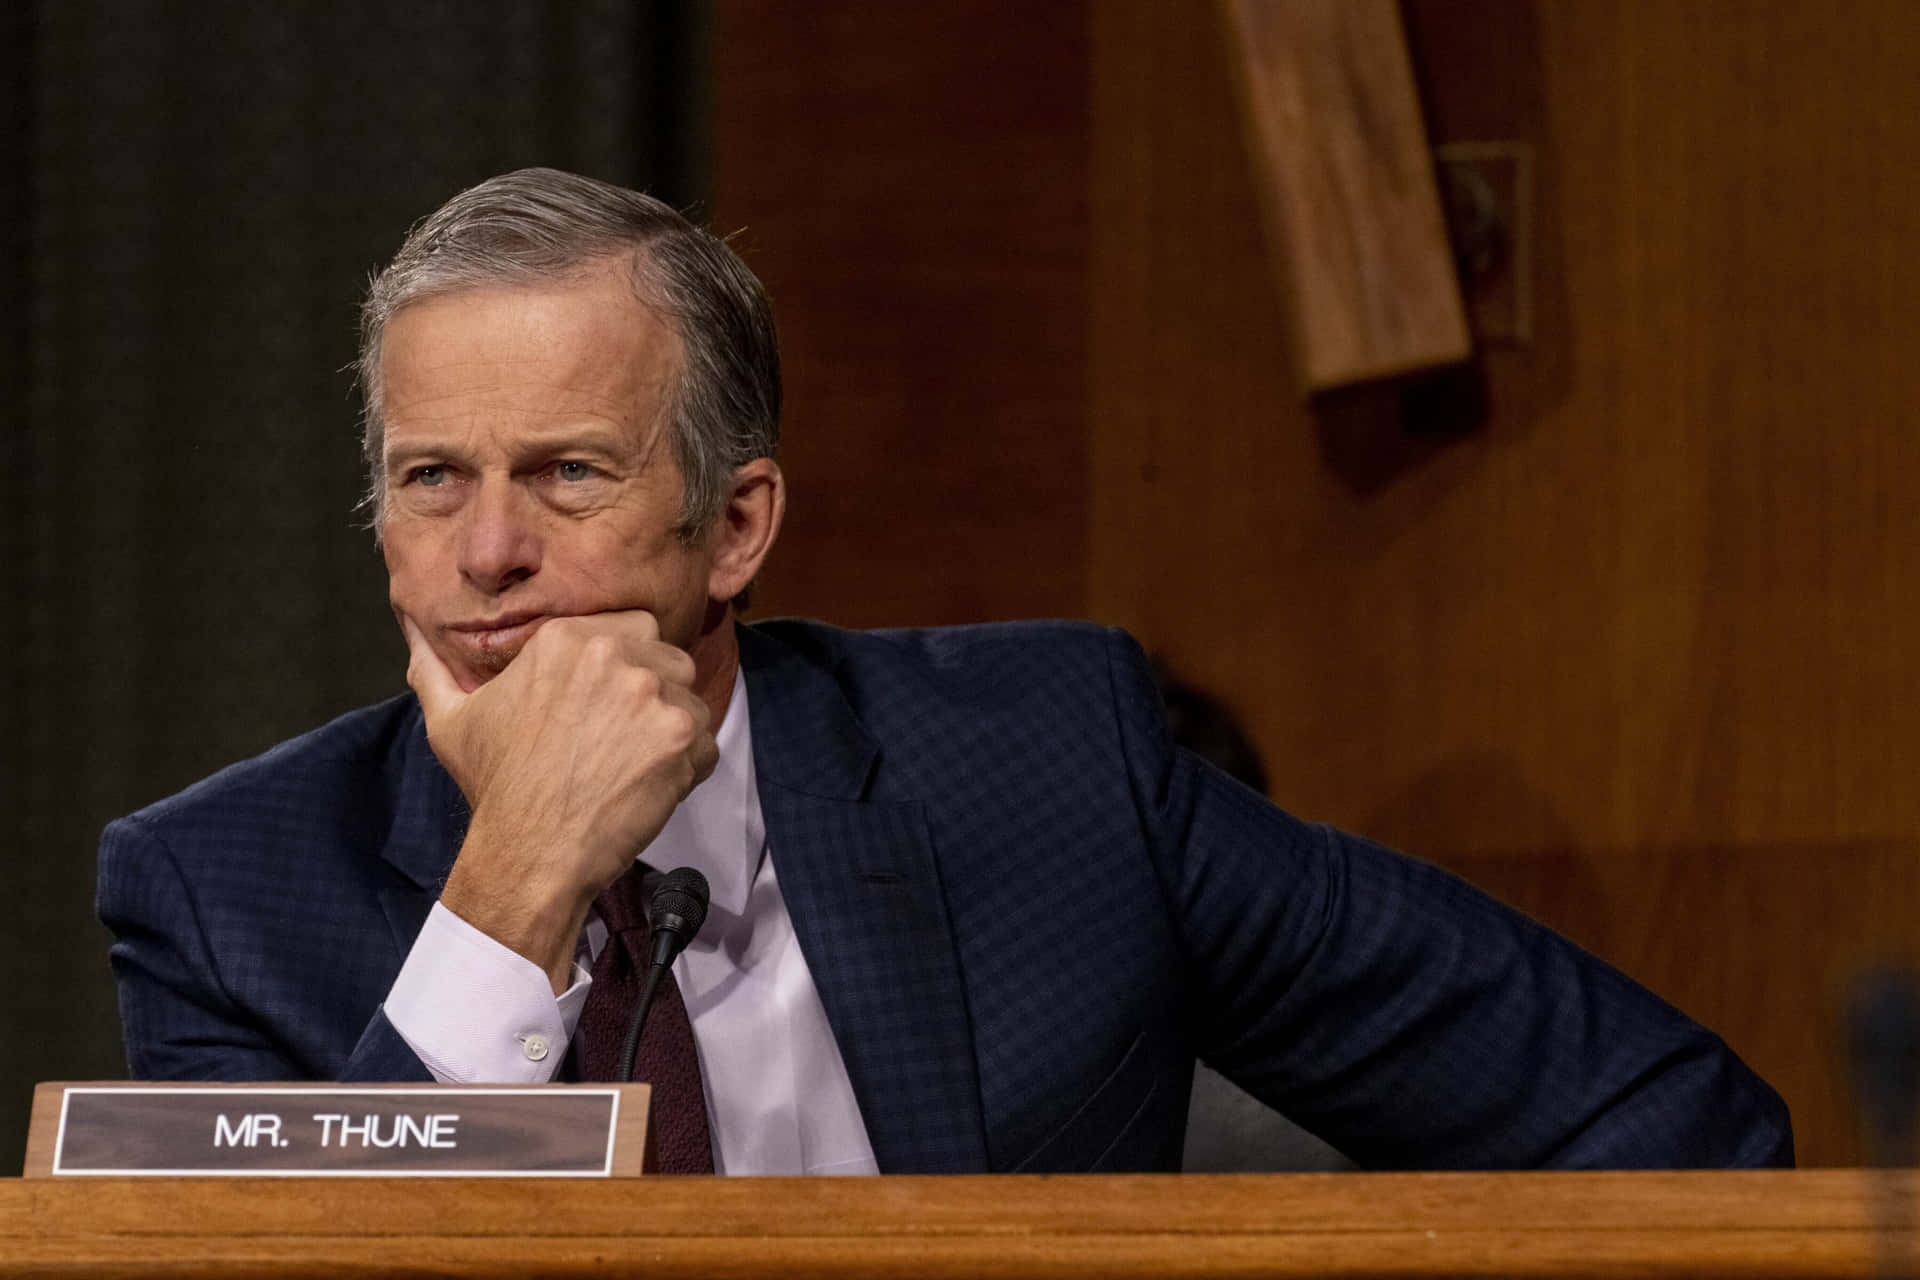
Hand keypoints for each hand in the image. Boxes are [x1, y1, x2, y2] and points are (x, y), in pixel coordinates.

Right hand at [403, 611, 718, 988]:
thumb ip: (434, 669)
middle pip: (664, 656)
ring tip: (630, 768)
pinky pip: (706, 742)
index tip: (607, 706)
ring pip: (689, 699)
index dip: (624, 668)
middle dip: (653, 692)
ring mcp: (652, 693)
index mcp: (564, 638)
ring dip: (671, 731)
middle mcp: (613, 654)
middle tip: (622, 739)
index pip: (627, 629)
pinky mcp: (683, 734)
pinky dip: (688, 769)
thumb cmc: (497, 789)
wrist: (530, 851)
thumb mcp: (452, 720)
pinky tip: (648, 790)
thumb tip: (412, 633)